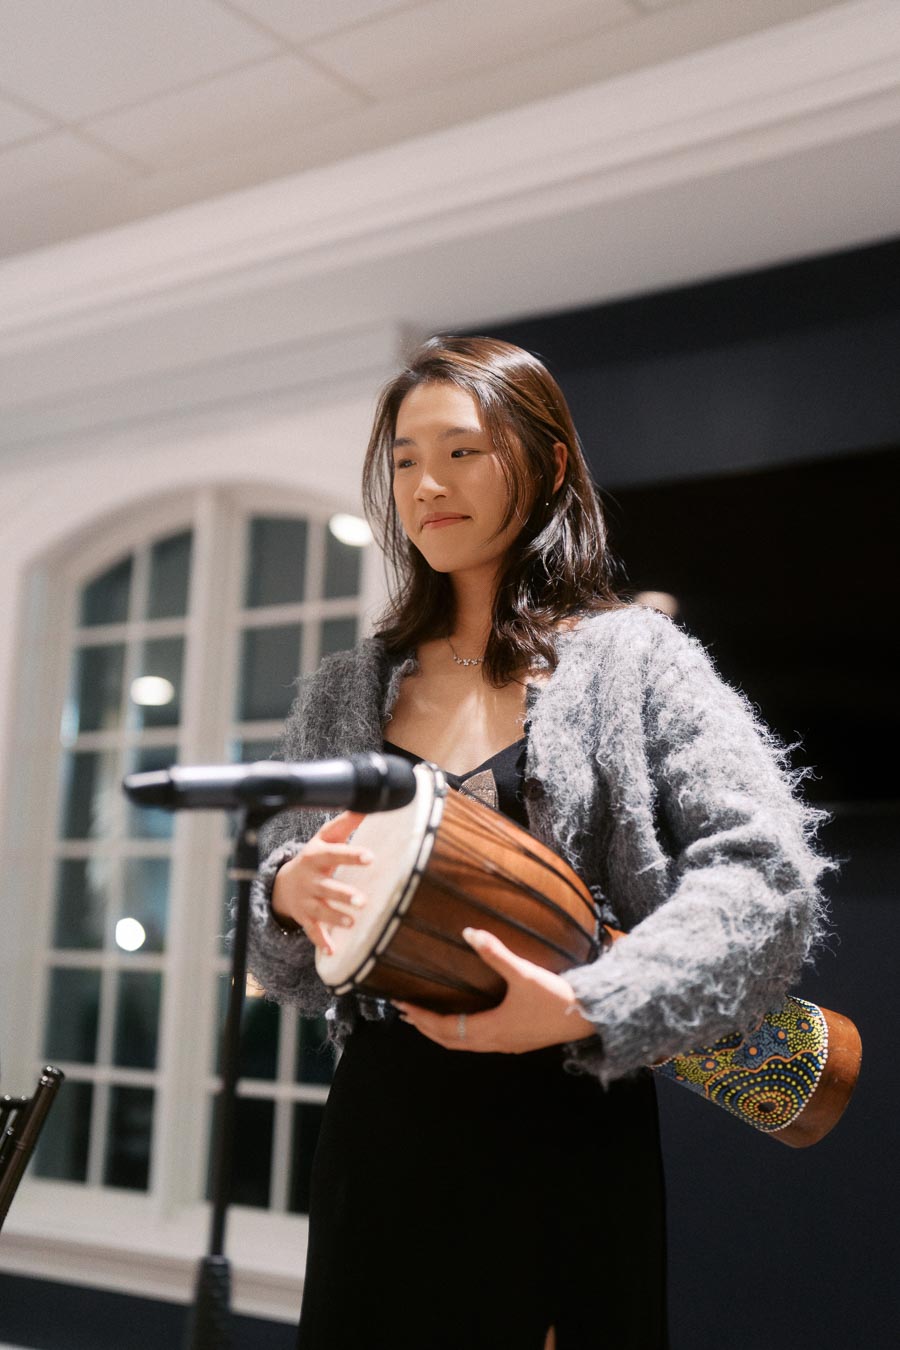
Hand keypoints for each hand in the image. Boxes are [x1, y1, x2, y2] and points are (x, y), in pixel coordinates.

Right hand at [271, 812, 370, 955]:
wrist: (282, 882)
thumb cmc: (313, 857)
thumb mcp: (325, 838)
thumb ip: (346, 823)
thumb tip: (367, 803)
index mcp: (316, 858)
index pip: (334, 855)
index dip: (351, 855)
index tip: (370, 857)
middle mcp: (311, 880)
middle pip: (327, 888)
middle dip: (343, 895)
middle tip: (361, 901)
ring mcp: (306, 901)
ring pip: (321, 911)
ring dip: (335, 918)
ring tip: (351, 923)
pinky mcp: (306, 917)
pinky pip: (312, 931)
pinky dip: (321, 942)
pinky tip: (332, 951)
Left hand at [393, 928, 596, 1052]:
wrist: (589, 1017)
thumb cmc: (556, 997)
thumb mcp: (523, 973)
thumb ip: (496, 953)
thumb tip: (470, 932)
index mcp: (491, 1030)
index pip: (445, 1027)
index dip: (422, 1017)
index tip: (401, 1005)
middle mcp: (495, 1042)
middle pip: (449, 1040)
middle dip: (425, 1026)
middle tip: (404, 1012)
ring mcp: (507, 1044)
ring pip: (464, 1043)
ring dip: (441, 1032)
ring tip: (425, 1018)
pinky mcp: (517, 1041)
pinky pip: (478, 1042)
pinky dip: (460, 1033)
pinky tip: (463, 1019)